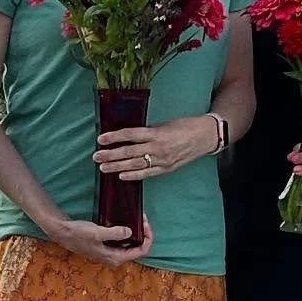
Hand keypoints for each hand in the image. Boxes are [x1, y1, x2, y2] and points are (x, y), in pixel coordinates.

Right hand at [49, 215, 154, 266]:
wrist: (63, 233)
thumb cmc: (79, 234)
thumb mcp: (97, 233)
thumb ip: (115, 233)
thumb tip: (130, 232)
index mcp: (115, 258)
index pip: (141, 251)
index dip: (148, 238)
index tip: (146, 223)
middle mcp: (115, 258)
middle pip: (137, 248)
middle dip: (143, 233)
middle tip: (143, 218)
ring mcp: (111, 252)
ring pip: (130, 244)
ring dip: (136, 232)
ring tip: (137, 217)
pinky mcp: (106, 246)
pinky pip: (122, 240)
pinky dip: (127, 231)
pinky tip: (127, 221)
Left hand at [95, 117, 214, 180]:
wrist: (205, 137)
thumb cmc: (185, 126)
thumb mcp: (165, 124)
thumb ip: (148, 131)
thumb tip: (129, 135)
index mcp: (157, 133)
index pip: (131, 135)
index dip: (114, 137)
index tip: (101, 139)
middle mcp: (158, 148)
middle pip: (129, 152)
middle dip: (111, 155)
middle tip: (96, 156)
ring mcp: (162, 160)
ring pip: (135, 165)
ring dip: (117, 167)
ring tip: (103, 167)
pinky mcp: (166, 169)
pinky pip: (147, 174)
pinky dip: (133, 176)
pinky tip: (121, 176)